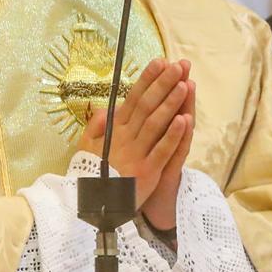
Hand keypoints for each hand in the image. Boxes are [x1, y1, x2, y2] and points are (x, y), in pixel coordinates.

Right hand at [79, 58, 191, 225]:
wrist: (92, 208)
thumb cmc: (93, 176)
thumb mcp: (87, 149)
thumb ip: (96, 128)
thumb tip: (105, 109)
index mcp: (114, 131)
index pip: (133, 99)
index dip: (147, 80)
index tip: (160, 62)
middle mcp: (125, 138)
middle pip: (147, 106)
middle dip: (163, 84)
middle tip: (178, 66)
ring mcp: (137, 154)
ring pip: (156, 124)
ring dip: (170, 103)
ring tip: (184, 84)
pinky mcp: (147, 171)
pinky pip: (162, 150)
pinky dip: (173, 135)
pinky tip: (184, 120)